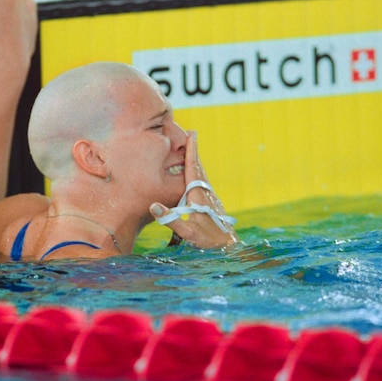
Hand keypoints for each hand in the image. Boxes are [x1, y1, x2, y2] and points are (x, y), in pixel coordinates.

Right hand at [150, 131, 237, 248]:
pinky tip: (195, 175)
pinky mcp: (212, 202)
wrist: (229, 246)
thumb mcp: (188, 232)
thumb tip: (153, 205)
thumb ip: (171, 219)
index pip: (193, 167)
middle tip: (190, 134)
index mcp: (198, 195)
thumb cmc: (209, 241)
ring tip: (190, 150)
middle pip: (198, 166)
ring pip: (202, 174)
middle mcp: (206, 192)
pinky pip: (203, 181)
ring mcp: (210, 197)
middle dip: (193, 151)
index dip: (191, 150)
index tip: (192, 134)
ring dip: (196, 161)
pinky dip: (197, 172)